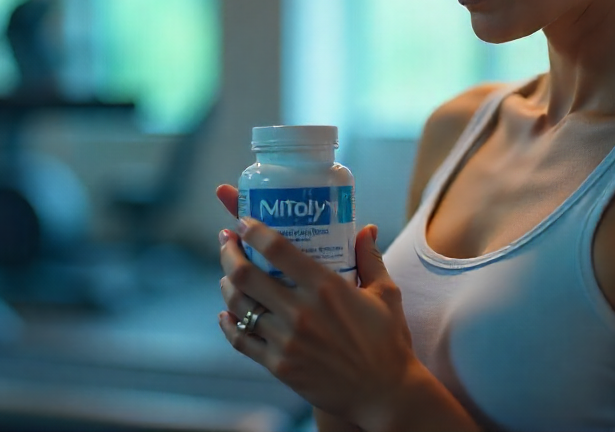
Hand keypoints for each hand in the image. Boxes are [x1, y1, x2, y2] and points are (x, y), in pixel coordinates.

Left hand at [214, 184, 419, 427]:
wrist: (385, 394)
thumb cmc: (388, 342)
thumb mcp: (386, 294)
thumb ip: (370, 258)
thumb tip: (366, 228)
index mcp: (325, 287)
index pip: (277, 248)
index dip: (253, 230)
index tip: (244, 221)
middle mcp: (300, 311)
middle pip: (246, 274)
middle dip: (229, 252)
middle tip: (227, 241)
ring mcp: (286, 340)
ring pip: (239, 305)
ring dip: (226, 284)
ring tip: (227, 275)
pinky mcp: (279, 365)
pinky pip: (241, 340)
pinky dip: (228, 323)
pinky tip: (227, 313)